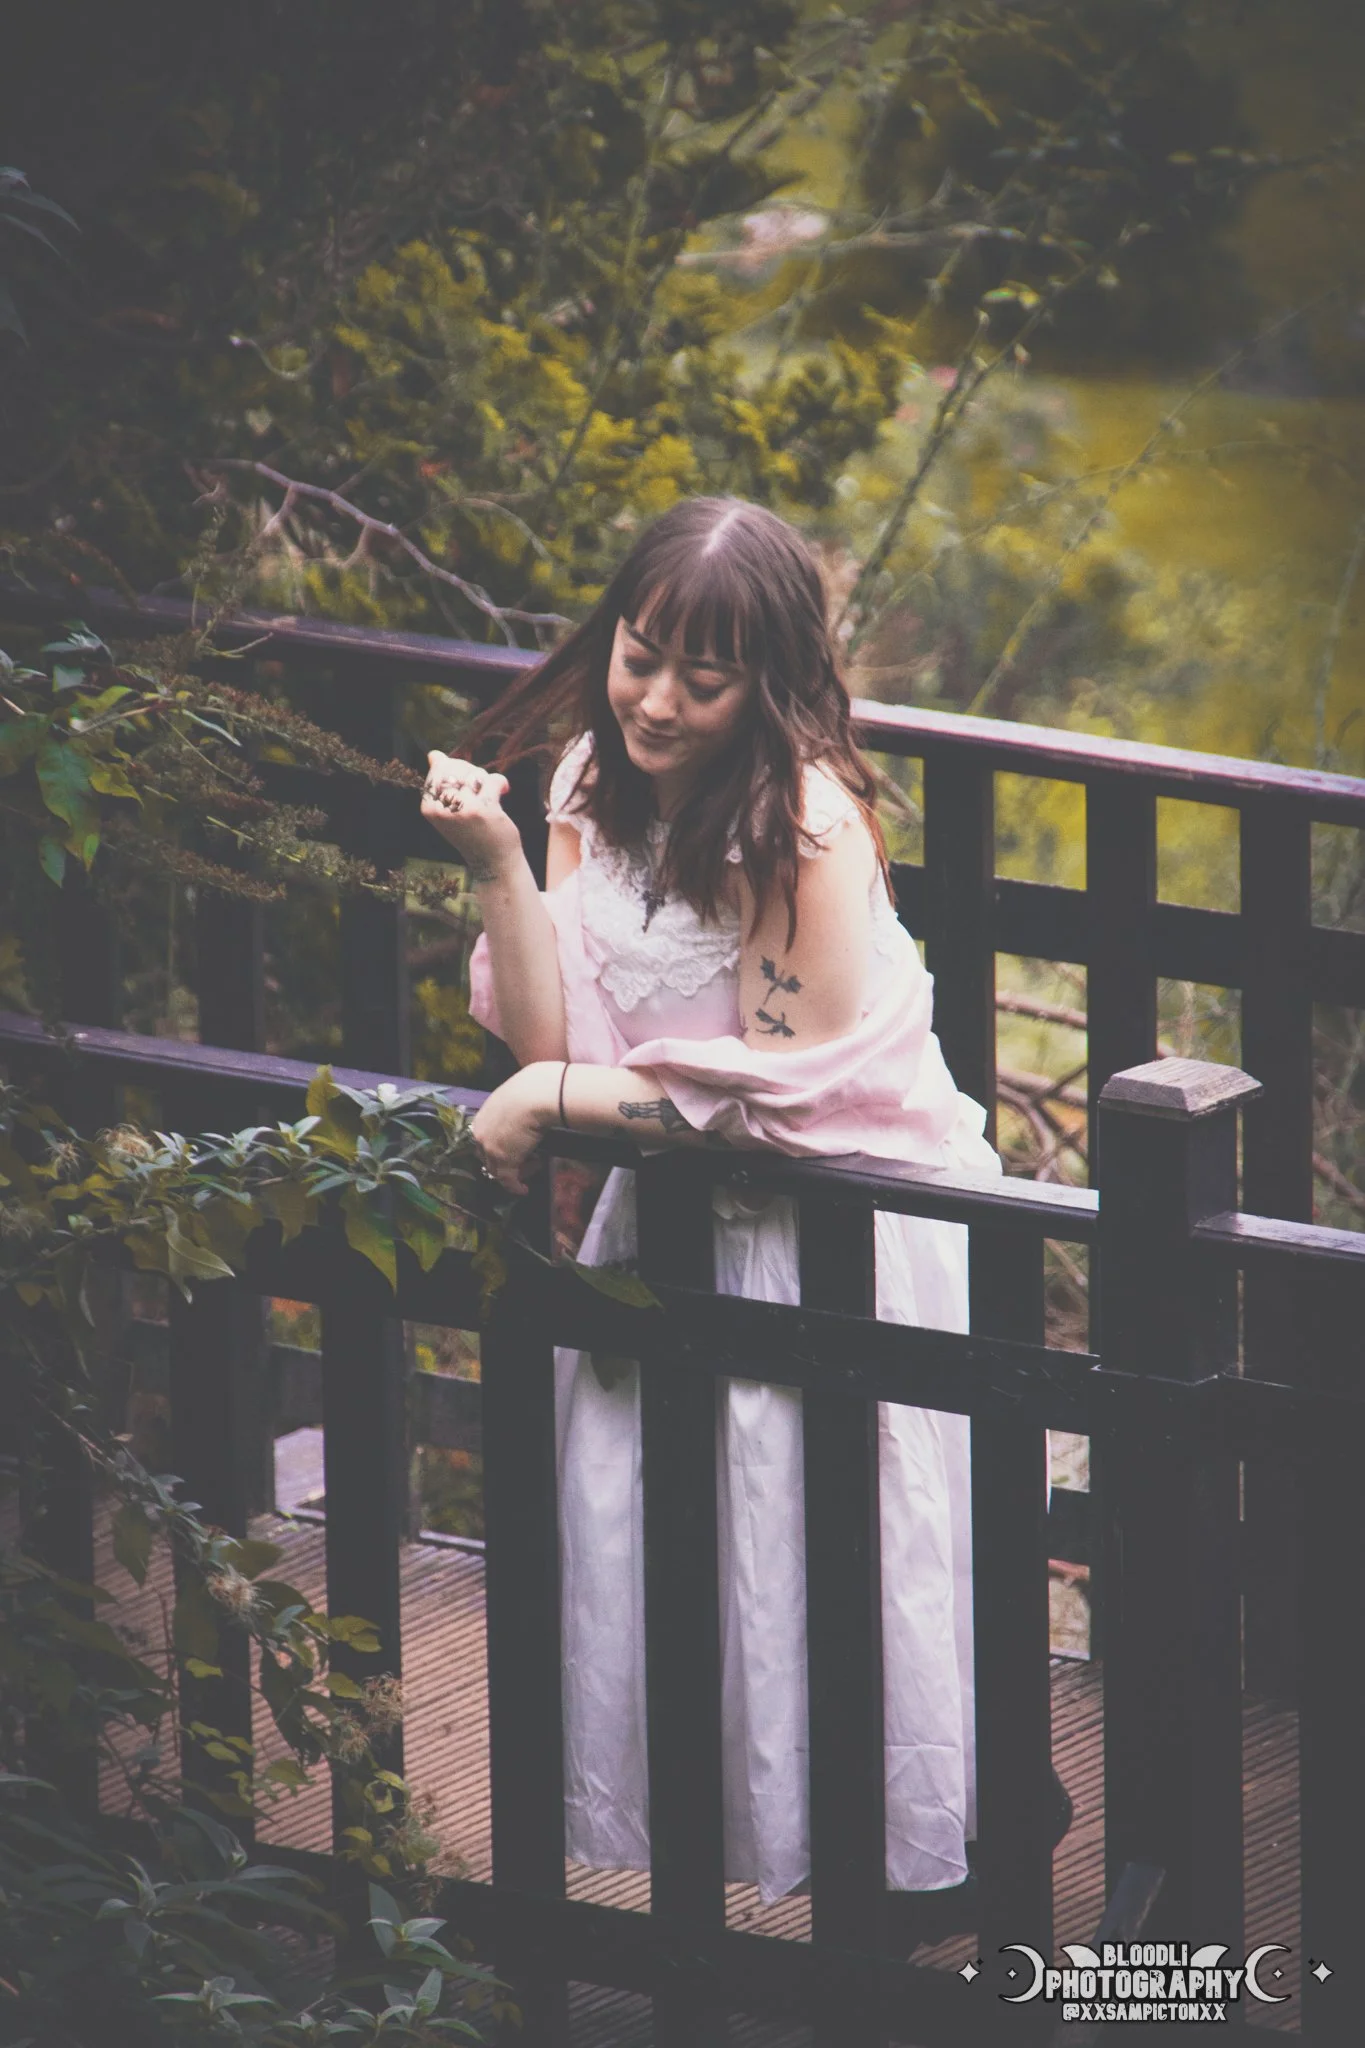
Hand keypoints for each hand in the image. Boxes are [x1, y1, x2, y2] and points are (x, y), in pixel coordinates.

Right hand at [421, 751, 520, 877]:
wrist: (492, 862)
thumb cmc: (472, 833)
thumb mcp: (449, 810)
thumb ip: (441, 783)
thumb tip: (433, 755)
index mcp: (428, 807)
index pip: (439, 769)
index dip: (456, 769)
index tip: (467, 785)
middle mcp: (441, 808)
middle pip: (455, 768)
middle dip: (471, 772)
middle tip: (481, 787)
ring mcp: (461, 809)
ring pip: (474, 774)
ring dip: (486, 780)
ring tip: (490, 793)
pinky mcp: (482, 810)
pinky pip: (492, 781)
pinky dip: (501, 783)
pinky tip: (504, 791)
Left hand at [470, 1062, 559, 1195]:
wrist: (535, 1095)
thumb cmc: (532, 1090)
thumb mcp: (516, 1099)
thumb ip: (514, 1111)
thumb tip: (528, 1115)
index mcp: (482, 1117)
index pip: (484, 1139)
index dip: (498, 1147)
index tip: (514, 1150)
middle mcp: (481, 1133)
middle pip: (487, 1156)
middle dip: (505, 1162)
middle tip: (525, 1162)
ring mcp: (490, 1149)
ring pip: (497, 1169)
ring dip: (515, 1172)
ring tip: (534, 1167)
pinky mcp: (503, 1161)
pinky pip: (508, 1180)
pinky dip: (516, 1187)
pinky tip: (524, 1189)